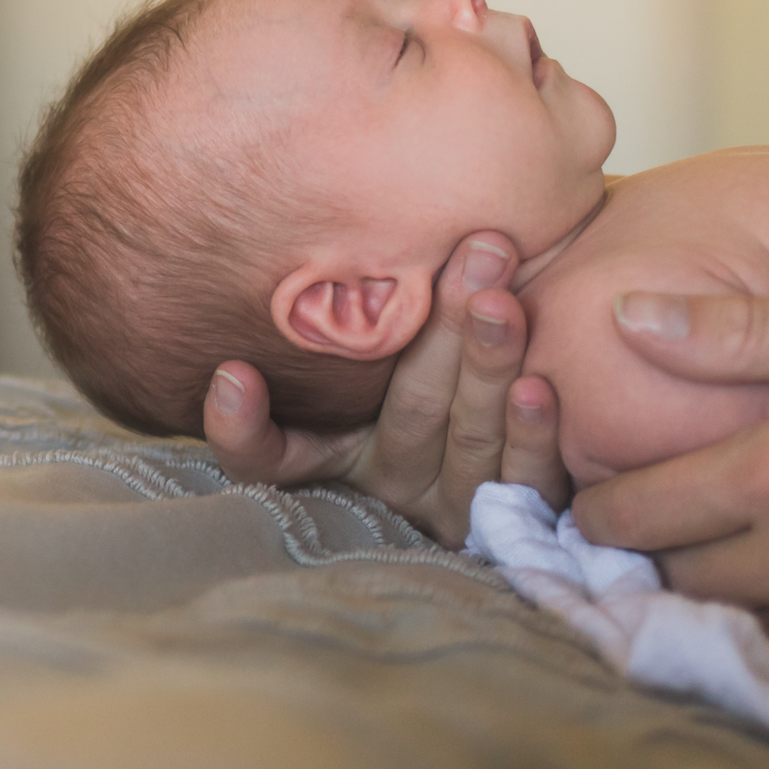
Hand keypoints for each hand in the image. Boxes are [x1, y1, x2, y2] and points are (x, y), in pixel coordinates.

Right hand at [203, 231, 566, 546]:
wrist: (487, 424)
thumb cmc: (389, 383)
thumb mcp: (335, 376)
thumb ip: (291, 361)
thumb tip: (229, 373)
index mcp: (334, 458)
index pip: (268, 456)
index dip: (244, 427)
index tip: (234, 372)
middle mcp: (393, 486)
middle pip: (409, 416)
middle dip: (442, 334)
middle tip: (474, 255)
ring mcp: (457, 503)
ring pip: (470, 439)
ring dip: (487, 366)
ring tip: (502, 302)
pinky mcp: (519, 512)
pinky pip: (525, 478)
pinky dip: (533, 434)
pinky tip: (538, 385)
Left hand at [574, 287, 768, 693]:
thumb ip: (740, 332)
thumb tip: (627, 316)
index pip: (638, 513)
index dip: (600, 506)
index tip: (596, 497)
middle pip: (677, 582)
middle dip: (657, 553)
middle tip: (663, 524)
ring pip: (740, 629)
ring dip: (721, 598)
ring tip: (731, 553)